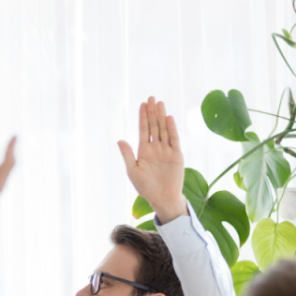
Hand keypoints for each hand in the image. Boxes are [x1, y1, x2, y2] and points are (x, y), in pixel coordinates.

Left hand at [118, 97, 187, 222]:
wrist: (162, 198)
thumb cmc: (146, 187)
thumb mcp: (133, 171)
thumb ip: (127, 155)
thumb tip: (119, 140)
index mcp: (144, 150)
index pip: (143, 129)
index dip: (143, 117)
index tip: (142, 104)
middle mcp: (156, 148)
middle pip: (154, 126)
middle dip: (152, 112)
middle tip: (151, 97)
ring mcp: (167, 150)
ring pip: (164, 129)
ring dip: (161, 116)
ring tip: (159, 103)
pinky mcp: (177, 155)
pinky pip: (174, 139)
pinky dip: (171, 129)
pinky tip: (168, 118)